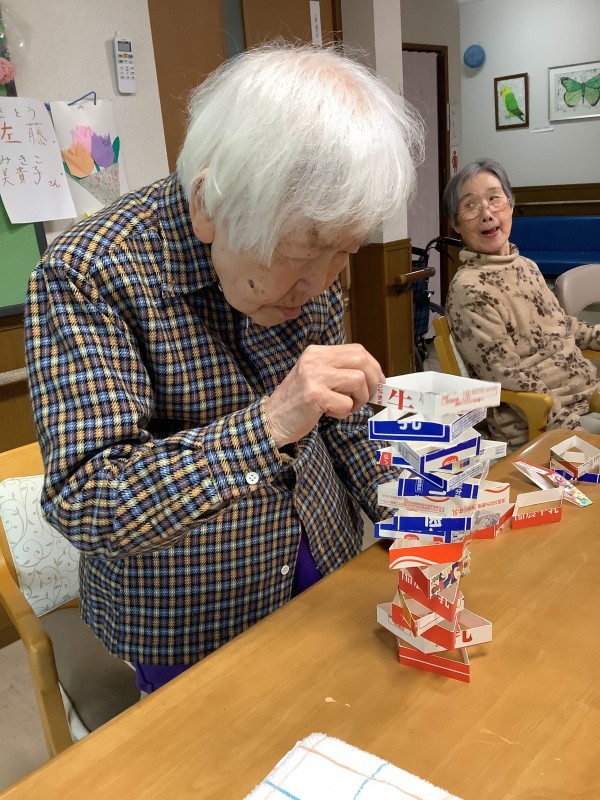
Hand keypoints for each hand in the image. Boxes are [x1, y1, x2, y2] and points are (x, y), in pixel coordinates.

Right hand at [265, 344, 383, 446]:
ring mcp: (314, 376)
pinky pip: (346, 403)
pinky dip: (343, 412)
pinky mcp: (315, 395)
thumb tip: (375, 377)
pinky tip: (328, 413)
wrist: (272, 419)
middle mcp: (315, 359)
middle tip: (367, 397)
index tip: (377, 382)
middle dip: (372, 382)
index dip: (374, 367)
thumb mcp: (317, 376)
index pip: (357, 350)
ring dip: (358, 400)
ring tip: (343, 407)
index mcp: (317, 352)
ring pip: (358, 381)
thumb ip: (340, 371)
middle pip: (362, 361)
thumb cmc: (299, 402)